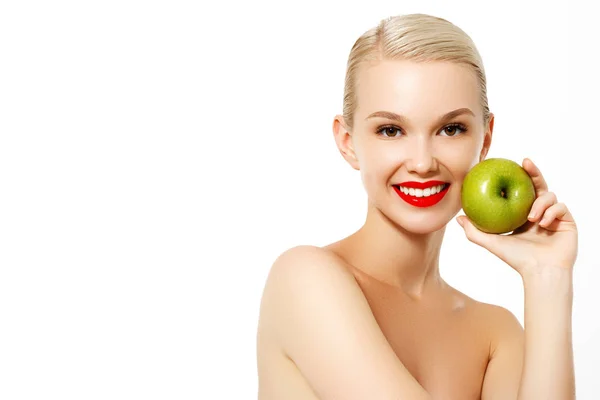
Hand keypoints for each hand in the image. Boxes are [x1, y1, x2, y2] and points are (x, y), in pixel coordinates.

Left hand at [456, 158, 577, 277]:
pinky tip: (542, 222)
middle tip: (525, 162)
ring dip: (540, 203)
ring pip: (550, 195)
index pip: (520, 190)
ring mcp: (554, 216)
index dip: (516, 176)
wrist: (540, 272)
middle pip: (538, 185)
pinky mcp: (567, 221)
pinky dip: (551, 212)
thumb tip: (458, 218)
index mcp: (522, 214)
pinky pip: (561, 207)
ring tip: (530, 217)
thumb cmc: (516, 259)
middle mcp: (539, 212)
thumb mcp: (492, 242)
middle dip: (533, 171)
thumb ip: (474, 231)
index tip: (507, 164)